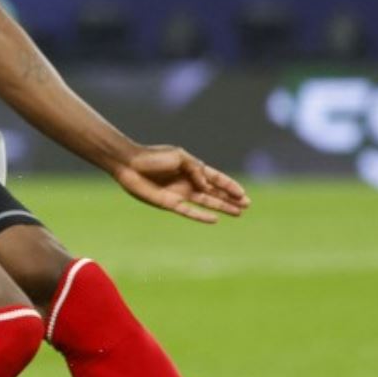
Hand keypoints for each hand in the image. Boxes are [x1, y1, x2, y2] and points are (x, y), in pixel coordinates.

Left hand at [112, 145, 249, 223]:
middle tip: (247, 205)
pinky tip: (215, 219)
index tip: (243, 193)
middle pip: (215, 192)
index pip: (216, 178)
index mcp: (192, 168)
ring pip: (207, 202)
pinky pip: (190, 211)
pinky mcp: (170, 203)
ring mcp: (180, 194)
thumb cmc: (153, 157)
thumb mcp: (180, 157)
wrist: (130, 164)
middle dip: (231, 198)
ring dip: (222, 207)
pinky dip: (202, 216)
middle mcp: (188, 182)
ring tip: (238, 213)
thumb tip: (207, 186)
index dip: (230, 185)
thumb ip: (196, 170)